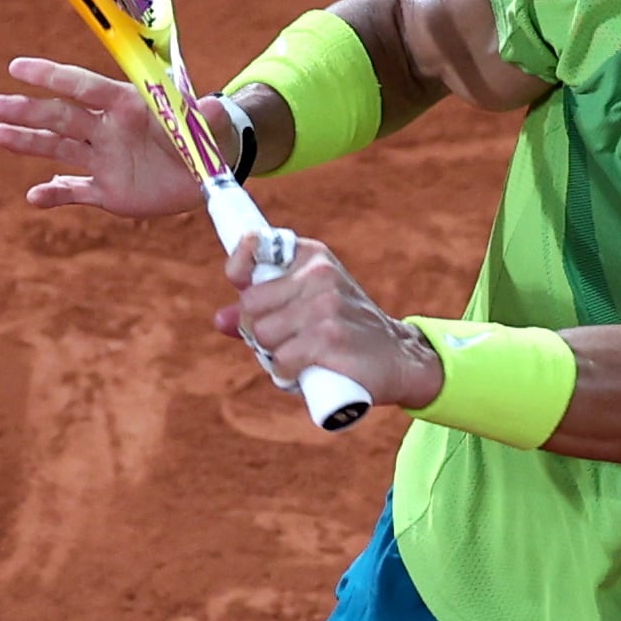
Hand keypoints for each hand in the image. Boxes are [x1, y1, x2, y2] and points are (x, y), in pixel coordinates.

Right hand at [0, 57, 208, 218]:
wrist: (207, 173)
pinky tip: (34, 197)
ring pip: (59, 149)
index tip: (17, 67)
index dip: (51, 76)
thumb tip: (219, 107)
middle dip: (27, 111)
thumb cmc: (203, 138)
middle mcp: (107, 128)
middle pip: (61, 116)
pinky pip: (75, 191)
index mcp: (125, 105)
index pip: (83, 86)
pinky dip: (54, 194)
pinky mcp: (107, 189)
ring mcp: (103, 158)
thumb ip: (207, 118)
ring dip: (28, 143)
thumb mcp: (207, 127)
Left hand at [217, 232, 444, 408]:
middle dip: (258, 329)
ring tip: (299, 357)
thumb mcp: (310, 305)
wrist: (400, 357)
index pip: (255, 246)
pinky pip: (281, 361)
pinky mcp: (329, 340)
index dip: (240, 270)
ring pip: (263, 336)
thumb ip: (265, 307)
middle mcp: (319, 275)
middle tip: (284, 340)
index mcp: (313, 256)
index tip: (245, 287)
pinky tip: (306, 372)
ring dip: (273, 355)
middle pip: (251, 305)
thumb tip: (220, 319)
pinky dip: (286, 374)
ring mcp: (325, 307)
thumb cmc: (348, 331)